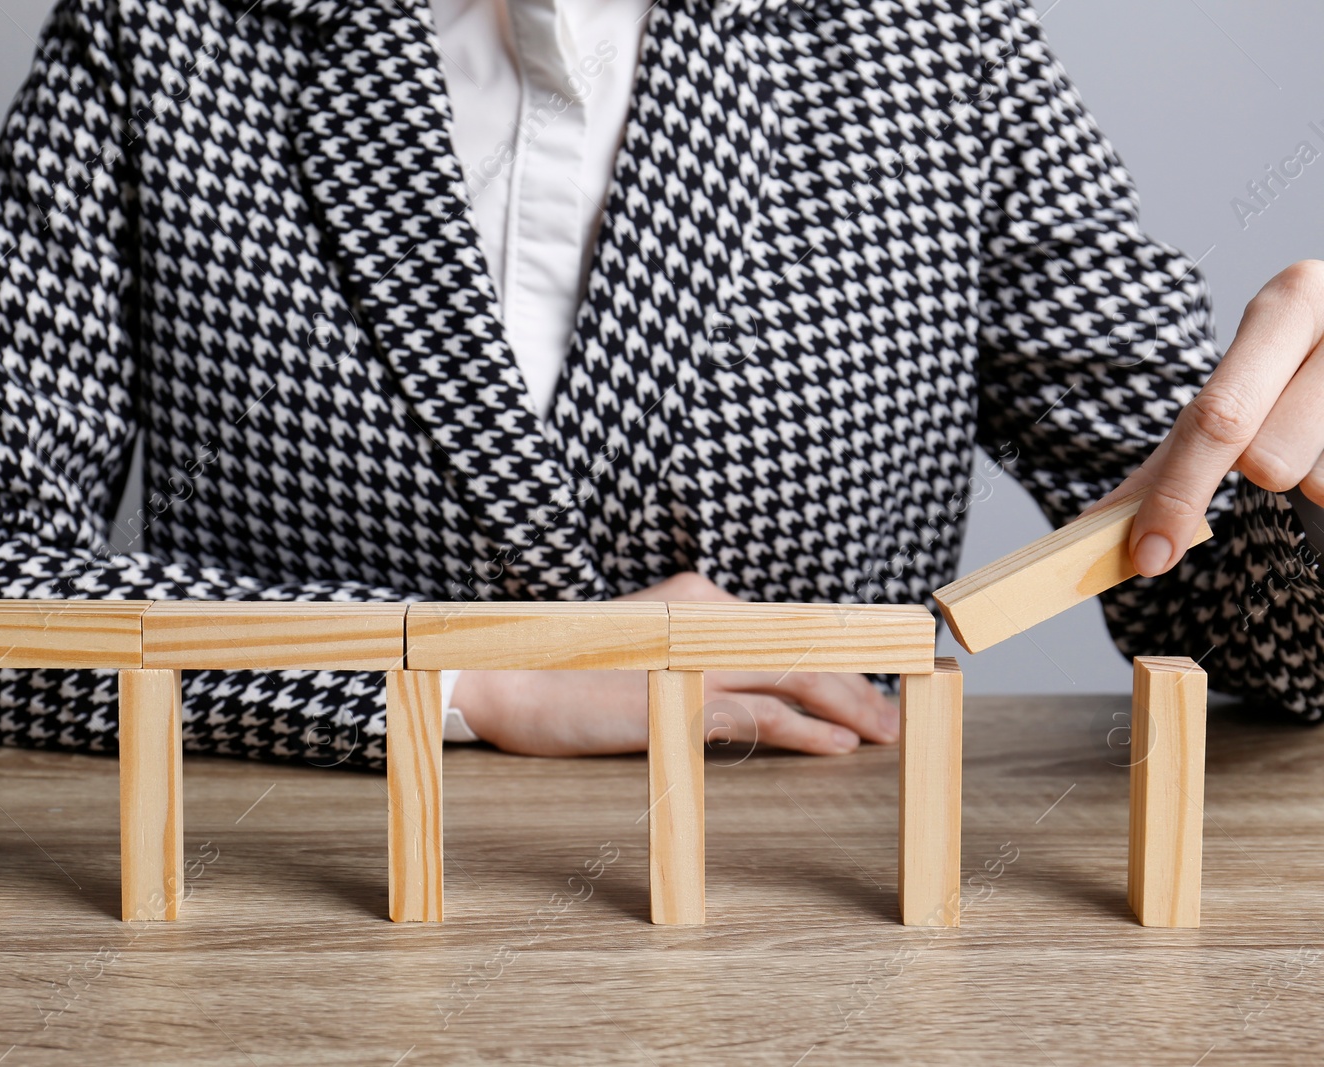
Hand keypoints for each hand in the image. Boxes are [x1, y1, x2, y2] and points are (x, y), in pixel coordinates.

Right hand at [450, 572, 898, 756]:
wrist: (501, 678)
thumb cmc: (565, 674)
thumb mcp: (643, 654)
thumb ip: (696, 659)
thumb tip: (756, 693)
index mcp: (695, 599)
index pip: (785, 625)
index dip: (836, 650)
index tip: (870, 675)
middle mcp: (703, 615)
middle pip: (803, 646)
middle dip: (855, 680)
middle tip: (891, 710)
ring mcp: (693, 654)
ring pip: (794, 677)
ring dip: (845, 706)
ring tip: (880, 731)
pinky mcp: (679, 696)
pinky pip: (760, 715)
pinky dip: (805, 731)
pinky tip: (835, 746)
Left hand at [1102, 260, 1323, 575]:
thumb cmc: (1293, 377)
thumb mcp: (1234, 393)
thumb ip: (1168, 459)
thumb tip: (1092, 529)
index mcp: (1289, 301)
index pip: (1217, 418)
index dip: (1177, 496)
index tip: (1147, 558)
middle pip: (1272, 458)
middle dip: (1260, 474)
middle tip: (1269, 456)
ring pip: (1321, 480)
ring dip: (1313, 477)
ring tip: (1322, 433)